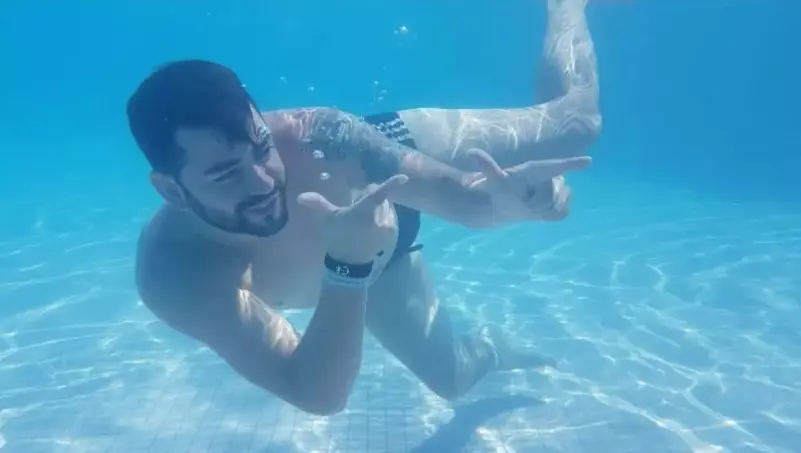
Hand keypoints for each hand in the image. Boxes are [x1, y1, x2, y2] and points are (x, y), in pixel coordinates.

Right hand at [297, 175, 408, 263]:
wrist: (349, 264)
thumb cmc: (338, 238)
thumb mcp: (328, 220)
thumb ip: (318, 204)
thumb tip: (300, 197)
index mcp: (364, 210)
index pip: (380, 193)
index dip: (393, 184)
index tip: (404, 177)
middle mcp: (380, 217)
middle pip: (382, 200)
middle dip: (374, 201)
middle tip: (360, 209)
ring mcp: (388, 227)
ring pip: (386, 210)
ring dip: (379, 211)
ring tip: (364, 222)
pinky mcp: (392, 235)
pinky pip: (389, 221)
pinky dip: (383, 221)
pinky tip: (371, 229)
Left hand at [465, 148, 590, 221]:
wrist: (505, 204)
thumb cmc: (501, 190)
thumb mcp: (494, 181)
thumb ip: (487, 167)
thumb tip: (471, 151)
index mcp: (536, 169)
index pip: (555, 166)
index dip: (571, 164)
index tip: (588, 162)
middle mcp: (550, 176)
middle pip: (551, 196)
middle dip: (535, 204)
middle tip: (522, 201)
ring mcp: (557, 187)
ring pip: (557, 206)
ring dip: (541, 211)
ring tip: (530, 205)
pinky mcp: (561, 199)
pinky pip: (562, 213)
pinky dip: (551, 215)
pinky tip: (541, 212)